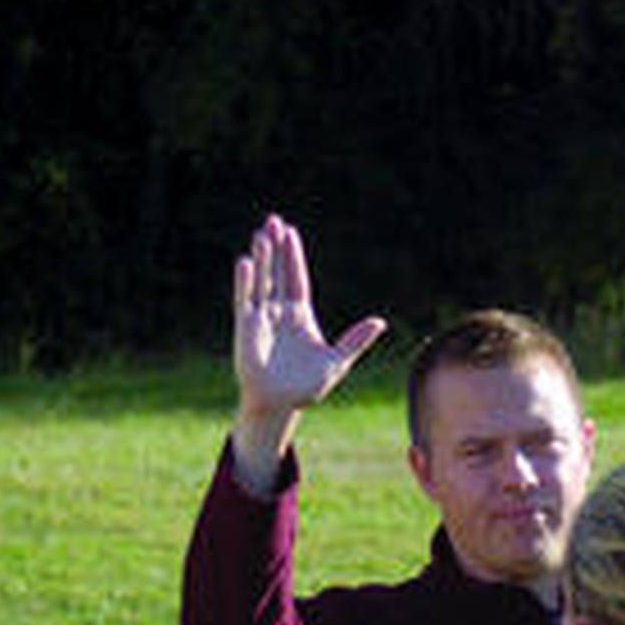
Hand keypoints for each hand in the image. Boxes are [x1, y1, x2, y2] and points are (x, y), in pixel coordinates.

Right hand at [233, 213, 384, 417]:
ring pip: (261, 281)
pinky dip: (245, 282)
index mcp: (300, 315)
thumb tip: (380, 323)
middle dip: (275, 248)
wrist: (279, 405)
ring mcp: (261, 318)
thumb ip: (355, 341)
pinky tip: (245, 262)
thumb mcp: (336, 362)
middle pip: (277, 272)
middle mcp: (279, 312)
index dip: (294, 257)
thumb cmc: (306, 387)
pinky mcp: (246, 328)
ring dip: (261, 258)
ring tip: (261, 233)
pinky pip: (245, 300)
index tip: (291, 233)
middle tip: (273, 220)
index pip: (296, 278)